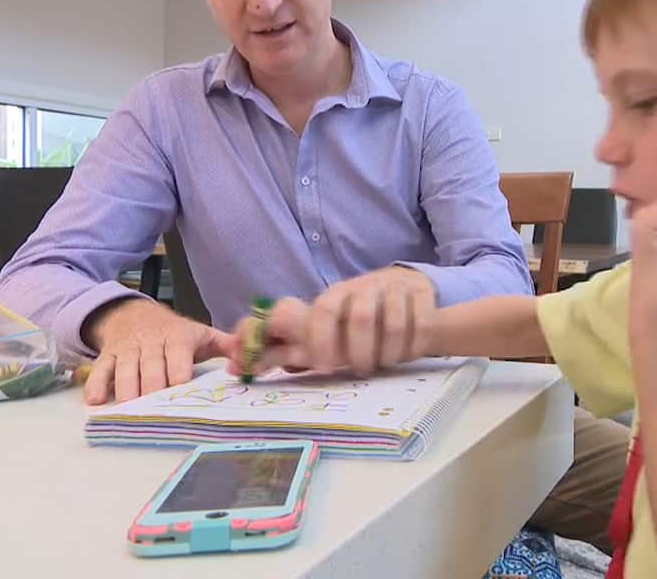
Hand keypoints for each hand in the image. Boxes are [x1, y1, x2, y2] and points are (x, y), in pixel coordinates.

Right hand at [82, 299, 234, 404]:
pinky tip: (96, 401)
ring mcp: (128, 349)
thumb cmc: (173, 332)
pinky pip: (101, 369)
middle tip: (153, 407)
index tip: (179, 385)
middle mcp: (151, 343)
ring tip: (128, 407)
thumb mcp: (200, 334)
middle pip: (151, 366)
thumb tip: (251, 355)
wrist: (133, 313)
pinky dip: (96, 384)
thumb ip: (226, 345)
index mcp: (177, 337)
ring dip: (126, 389)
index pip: (178, 353)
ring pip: (125, 369)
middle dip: (152, 385)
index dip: (178, 368)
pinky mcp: (108, 355)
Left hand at [233, 267, 436, 377]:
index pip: (321, 311)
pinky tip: (405, 354)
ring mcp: (393, 288)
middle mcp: (362, 287)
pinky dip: (412, 345)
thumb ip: (280, 348)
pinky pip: (420, 323)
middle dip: (357, 352)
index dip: (319, 340)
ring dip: (385, 352)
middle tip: (356, 370)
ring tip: (381, 365)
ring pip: (390, 323)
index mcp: (333, 296)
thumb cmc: (351, 320)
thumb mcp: (318, 331)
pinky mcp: (421, 292)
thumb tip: (234, 365)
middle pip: (357, 318)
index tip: (322, 368)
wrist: (402, 290)